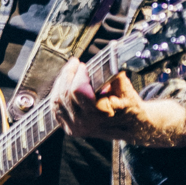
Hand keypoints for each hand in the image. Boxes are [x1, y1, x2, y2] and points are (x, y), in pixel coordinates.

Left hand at [50, 62, 185, 146]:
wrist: (130, 127)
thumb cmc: (129, 106)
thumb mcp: (127, 90)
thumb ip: (114, 75)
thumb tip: (106, 57)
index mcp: (99, 115)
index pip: (78, 91)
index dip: (79, 74)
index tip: (84, 66)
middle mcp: (84, 123)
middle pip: (65, 94)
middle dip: (68, 74)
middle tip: (75, 64)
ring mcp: (74, 127)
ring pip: (56, 100)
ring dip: (61, 82)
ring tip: (70, 71)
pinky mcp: (69, 127)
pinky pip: (55, 108)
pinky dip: (57, 93)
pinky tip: (65, 84)